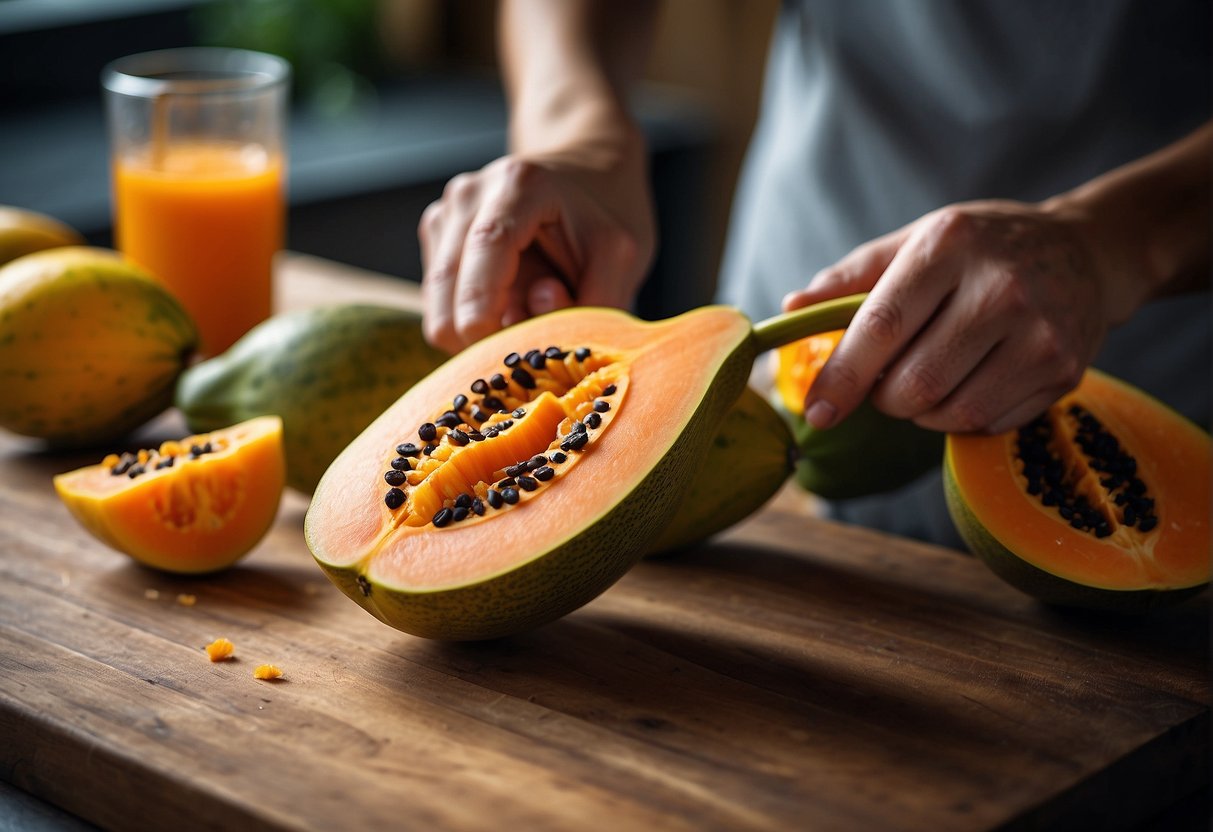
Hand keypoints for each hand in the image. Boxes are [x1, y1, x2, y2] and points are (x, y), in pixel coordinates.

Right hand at [418, 149, 654, 352]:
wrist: (582, 183)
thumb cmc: (600, 223)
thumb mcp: (620, 259)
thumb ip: (595, 296)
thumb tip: (536, 309)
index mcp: (518, 185)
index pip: (486, 247)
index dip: (487, 308)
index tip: (505, 352)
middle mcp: (468, 194)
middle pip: (447, 289)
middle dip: (485, 333)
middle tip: (535, 332)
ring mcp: (444, 216)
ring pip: (437, 309)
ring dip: (480, 331)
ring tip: (525, 310)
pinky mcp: (434, 242)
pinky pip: (439, 309)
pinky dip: (470, 323)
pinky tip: (505, 303)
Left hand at [782, 200, 1147, 434]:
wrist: (1085, 252)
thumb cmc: (982, 248)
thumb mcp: (916, 240)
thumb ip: (851, 276)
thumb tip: (792, 309)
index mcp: (949, 246)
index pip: (882, 326)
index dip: (843, 376)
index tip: (818, 411)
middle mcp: (1000, 288)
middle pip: (914, 384)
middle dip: (885, 398)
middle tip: (889, 381)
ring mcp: (1038, 333)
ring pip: (950, 412)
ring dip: (921, 412)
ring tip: (931, 377)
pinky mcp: (1063, 370)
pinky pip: (987, 422)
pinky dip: (961, 417)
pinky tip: (973, 380)